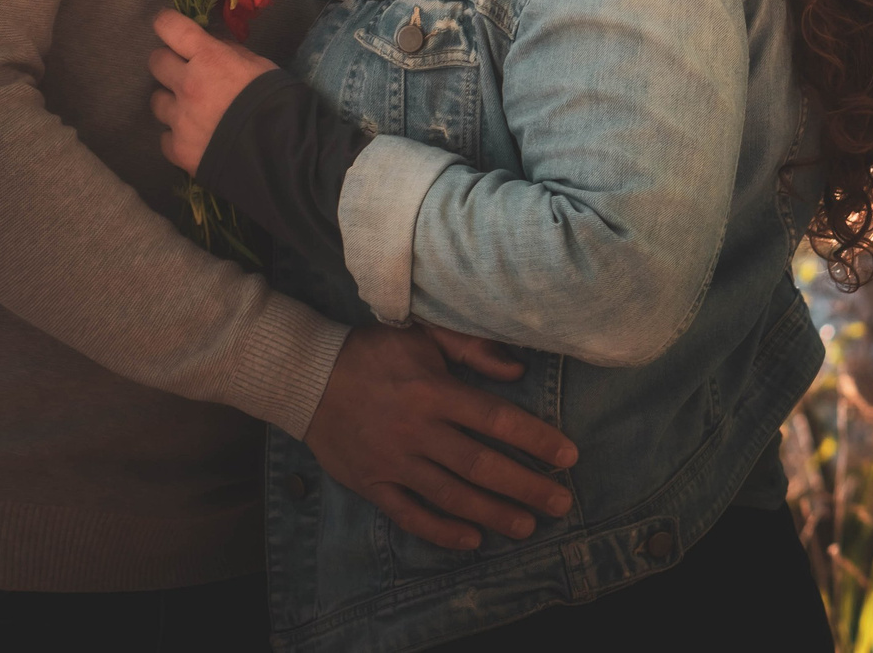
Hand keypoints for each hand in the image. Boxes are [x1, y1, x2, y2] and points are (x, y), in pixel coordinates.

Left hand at [146, 8, 270, 173]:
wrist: (282, 153)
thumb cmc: (278, 102)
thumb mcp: (261, 66)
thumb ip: (231, 53)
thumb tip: (213, 44)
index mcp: (209, 58)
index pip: (170, 27)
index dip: (166, 24)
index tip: (169, 28)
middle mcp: (187, 84)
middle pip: (156, 62)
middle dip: (169, 62)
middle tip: (185, 71)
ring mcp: (180, 119)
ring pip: (156, 101)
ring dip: (171, 101)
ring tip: (190, 110)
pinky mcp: (178, 149)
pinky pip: (165, 137)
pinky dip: (177, 136)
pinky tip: (194, 138)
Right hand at [306, 325, 577, 551]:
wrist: (305, 376)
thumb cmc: (372, 352)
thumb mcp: (421, 333)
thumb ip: (471, 347)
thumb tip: (518, 372)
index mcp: (433, 390)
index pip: (496, 419)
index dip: (536, 439)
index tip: (568, 456)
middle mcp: (417, 430)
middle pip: (481, 465)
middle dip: (526, 486)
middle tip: (562, 503)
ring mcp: (393, 461)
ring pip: (451, 495)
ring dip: (493, 513)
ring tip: (527, 526)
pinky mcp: (372, 484)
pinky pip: (410, 514)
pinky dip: (441, 531)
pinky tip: (472, 540)